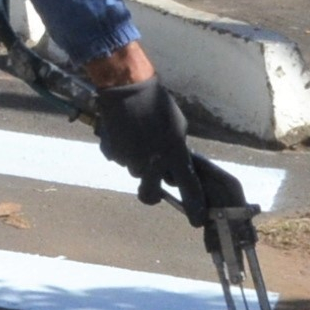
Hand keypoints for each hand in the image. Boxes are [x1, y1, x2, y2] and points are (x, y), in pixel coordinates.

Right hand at [92, 77, 223, 219]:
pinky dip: (123, 151)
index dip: (195, 207)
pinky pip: (119, 159)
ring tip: (138, 140)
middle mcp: (152, 163)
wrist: (127, 89)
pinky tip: (125, 134)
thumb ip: (178, 150)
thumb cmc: (158, 104)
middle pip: (151, 194)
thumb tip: (174, 166)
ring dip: (138, 163)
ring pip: (135, 172)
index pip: (190, 188)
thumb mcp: (178, 126)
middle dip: (152, 195)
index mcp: (174, 154)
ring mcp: (130, 160)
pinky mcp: (113, 153)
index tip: (197, 220)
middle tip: (153, 190)